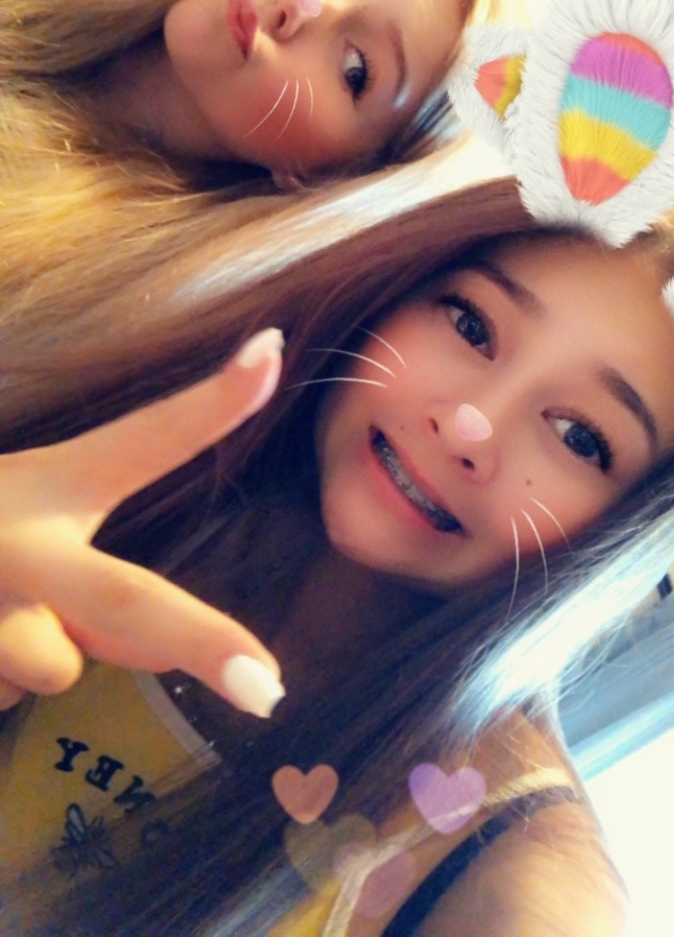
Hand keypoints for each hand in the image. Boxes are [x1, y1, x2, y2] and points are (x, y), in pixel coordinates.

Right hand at [0, 328, 285, 717]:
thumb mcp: (26, 510)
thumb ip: (86, 577)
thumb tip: (106, 645)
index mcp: (44, 487)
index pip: (139, 439)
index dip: (208, 403)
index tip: (272, 352)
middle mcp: (16, 540)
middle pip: (124, 599)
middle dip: (201, 642)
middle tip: (265, 688)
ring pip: (49, 667)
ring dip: (26, 658)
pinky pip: (2, 697)